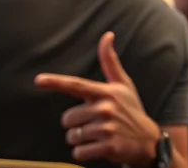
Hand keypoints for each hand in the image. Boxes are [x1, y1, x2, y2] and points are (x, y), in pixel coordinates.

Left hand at [35, 32, 160, 165]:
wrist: (148, 140)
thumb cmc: (131, 110)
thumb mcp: (123, 85)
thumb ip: (110, 62)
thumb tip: (107, 35)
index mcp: (106, 92)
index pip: (77, 85)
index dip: (56, 82)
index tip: (39, 79)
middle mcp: (106, 108)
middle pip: (67, 119)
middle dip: (76, 124)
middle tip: (94, 123)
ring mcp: (107, 128)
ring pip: (72, 137)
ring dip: (81, 140)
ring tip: (98, 136)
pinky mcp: (108, 147)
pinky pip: (79, 152)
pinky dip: (85, 153)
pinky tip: (99, 148)